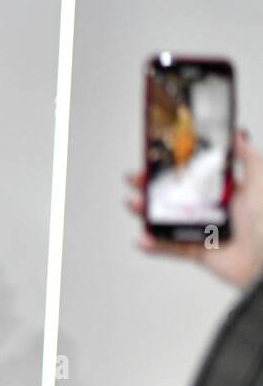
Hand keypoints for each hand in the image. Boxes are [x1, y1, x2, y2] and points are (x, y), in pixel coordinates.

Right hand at [126, 129, 262, 288]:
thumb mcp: (258, 185)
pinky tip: (143, 239)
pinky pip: (170, 247)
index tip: (151, 161)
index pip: (187, 176)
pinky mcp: (196, 250)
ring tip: (135, 205)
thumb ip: (249, 160)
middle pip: (170, 196)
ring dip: (145, 213)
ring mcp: (199, 230)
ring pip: (165, 220)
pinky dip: (154, 245)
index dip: (168, 169)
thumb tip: (239, 135)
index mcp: (218, 192)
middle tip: (134, 181)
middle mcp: (206, 210)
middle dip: (148, 188)